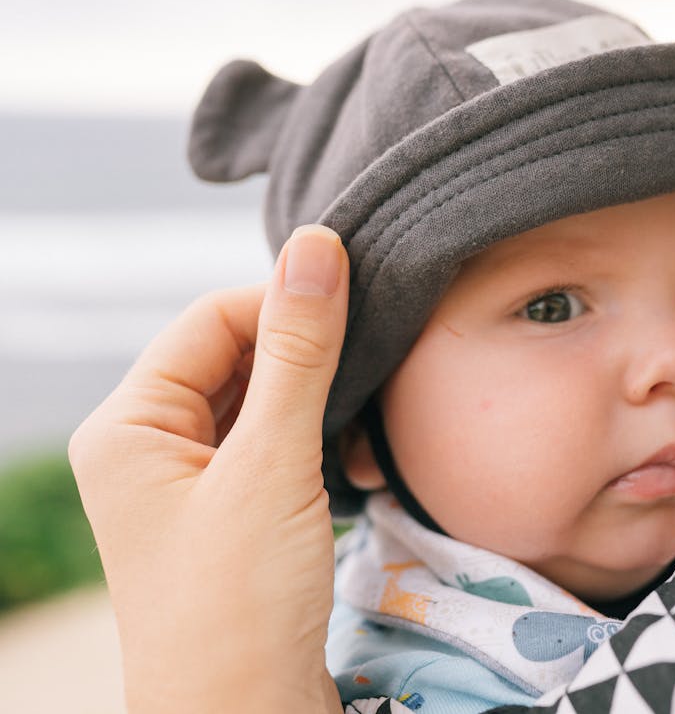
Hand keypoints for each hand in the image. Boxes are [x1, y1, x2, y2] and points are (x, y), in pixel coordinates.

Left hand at [69, 225, 347, 713]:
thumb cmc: (240, 602)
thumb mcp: (271, 466)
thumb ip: (297, 352)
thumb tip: (316, 244)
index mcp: (129, 428)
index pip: (211, 321)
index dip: (283, 304)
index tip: (360, 304)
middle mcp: (152, 447)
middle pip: (238, 358)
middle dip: (311, 363)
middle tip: (373, 373)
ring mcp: (194, 483)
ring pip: (267, 403)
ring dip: (324, 408)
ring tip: (364, 436)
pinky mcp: (235, 513)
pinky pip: (280, 447)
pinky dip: (323, 447)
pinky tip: (358, 467)